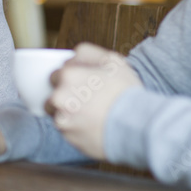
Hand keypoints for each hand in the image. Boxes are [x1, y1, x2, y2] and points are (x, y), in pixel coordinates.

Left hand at [46, 42, 142, 158]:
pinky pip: (66, 130)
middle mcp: (59, 96)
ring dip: (67, 113)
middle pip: (54, 94)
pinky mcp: (67, 136)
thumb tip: (72, 57)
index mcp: (67, 75)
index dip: (71, 79)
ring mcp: (62, 118)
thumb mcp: (111, 60)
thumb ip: (86, 53)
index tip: (84, 85)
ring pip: (57, 113)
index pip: (57, 74)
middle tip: (87, 100)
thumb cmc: (126, 92)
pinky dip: (75, 129)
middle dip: (66, 96)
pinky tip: (92, 126)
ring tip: (89, 115)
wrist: (136, 126)